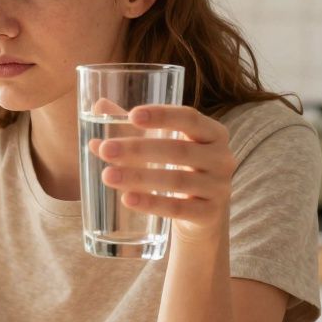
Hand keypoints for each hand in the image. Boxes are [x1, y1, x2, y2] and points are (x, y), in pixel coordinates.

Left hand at [88, 103, 233, 240]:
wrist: (203, 215)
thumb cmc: (179, 169)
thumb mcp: (161, 145)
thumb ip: (132, 126)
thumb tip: (99, 106)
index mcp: (212, 133)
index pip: (189, 117)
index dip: (162, 115)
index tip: (132, 115)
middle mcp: (222, 158)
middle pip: (179, 150)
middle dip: (138, 149)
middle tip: (106, 149)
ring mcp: (219, 187)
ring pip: (177, 180)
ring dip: (139, 177)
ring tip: (107, 175)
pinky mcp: (210, 214)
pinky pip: (179, 209)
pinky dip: (152, 203)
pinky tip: (127, 199)